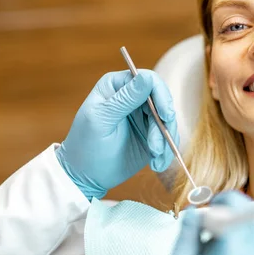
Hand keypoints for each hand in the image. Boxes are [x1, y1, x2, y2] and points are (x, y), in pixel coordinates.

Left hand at [55, 69, 177, 199]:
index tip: (165, 116)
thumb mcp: (102, 120)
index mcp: (117, 86)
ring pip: (169, 122)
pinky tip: (157, 164)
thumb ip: (125, 99)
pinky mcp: (152, 134)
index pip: (149, 80)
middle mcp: (134, 97)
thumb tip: (147, 77)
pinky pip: (169, 138)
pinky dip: (166, 151)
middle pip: (163, 102)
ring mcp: (144, 116)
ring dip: (165, 142)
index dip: (161, 96)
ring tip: (155, 160)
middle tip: (157, 148)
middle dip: (164, 126)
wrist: (85, 177)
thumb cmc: (85, 145)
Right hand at [163, 191, 253, 254]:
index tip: (206, 211)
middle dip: (223, 227)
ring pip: (253, 238)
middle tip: (203, 248)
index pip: (234, 202)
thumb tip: (196, 212)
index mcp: (236, 248)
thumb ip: (187, 235)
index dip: (216, 201)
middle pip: (243, 221)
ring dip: (235, 244)